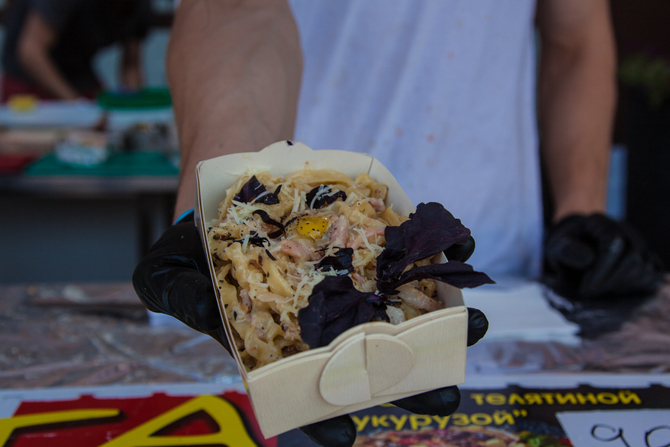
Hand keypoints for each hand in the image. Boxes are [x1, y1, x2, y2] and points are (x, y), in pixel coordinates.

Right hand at [133, 212, 488, 446]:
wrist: (232, 184)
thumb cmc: (198, 240)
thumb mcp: (167, 270)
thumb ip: (178, 297)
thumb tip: (201, 312)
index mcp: (275, 345)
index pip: (300, 394)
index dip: (321, 419)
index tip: (347, 434)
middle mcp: (320, 322)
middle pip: (369, 362)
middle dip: (410, 382)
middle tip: (446, 395)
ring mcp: (350, 283)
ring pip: (401, 313)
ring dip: (443, 323)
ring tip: (476, 326)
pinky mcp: (368, 245)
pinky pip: (409, 254)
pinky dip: (438, 252)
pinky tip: (459, 251)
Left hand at [543, 213, 663, 301]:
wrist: (578, 252)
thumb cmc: (566, 251)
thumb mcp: (556, 249)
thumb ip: (566, 251)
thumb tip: (589, 258)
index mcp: (600, 223)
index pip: (613, 244)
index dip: (600, 271)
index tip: (585, 289)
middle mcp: (625, 230)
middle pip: (634, 258)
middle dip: (611, 281)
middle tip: (591, 294)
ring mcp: (640, 244)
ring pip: (645, 269)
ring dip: (622, 286)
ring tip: (600, 291)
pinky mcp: (649, 260)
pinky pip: (653, 277)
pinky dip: (635, 288)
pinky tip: (614, 290)